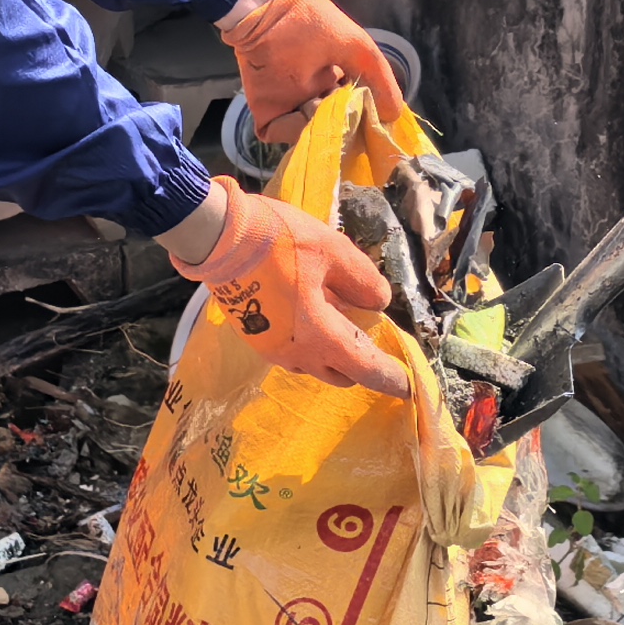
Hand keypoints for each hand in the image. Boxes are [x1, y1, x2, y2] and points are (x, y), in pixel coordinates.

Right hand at [166, 180, 406, 394]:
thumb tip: (378, 303)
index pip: (364, 368)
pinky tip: (313, 310)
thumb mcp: (333, 251)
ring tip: (343, 320)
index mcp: (319, 337)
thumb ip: (362, 281)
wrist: (216, 236)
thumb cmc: (278, 242)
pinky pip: (293, 350)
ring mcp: (270, 348)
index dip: (389, 378)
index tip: (407, 387)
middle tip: (374, 338)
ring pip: (313, 364)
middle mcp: (295, 353)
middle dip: (361, 365)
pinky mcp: (253, 334)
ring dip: (333, 353)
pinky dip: (311, 342)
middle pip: (339, 373)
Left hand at [216, 0, 406, 144]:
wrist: (266, 10)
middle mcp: (314, 95)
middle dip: (343, 126)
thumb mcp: (359, 50)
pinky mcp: (266, 111)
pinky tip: (303, 111)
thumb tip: (394, 116)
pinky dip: (293, 128)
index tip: (373, 124)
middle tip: (349, 119)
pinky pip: (282, 132)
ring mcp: (289, 105)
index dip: (365, 118)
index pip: (354, 109)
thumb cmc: (313, 24)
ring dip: (320, 126)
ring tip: (325, 108)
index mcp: (335, 81)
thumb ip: (381, 81)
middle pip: (333, 126)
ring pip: (310, 133)